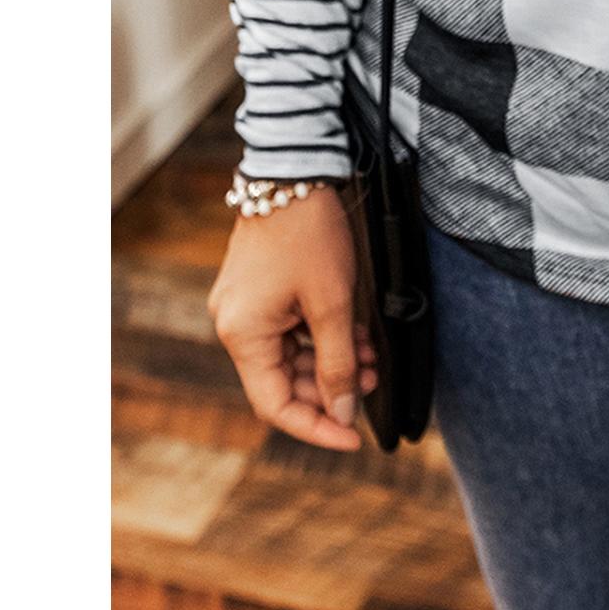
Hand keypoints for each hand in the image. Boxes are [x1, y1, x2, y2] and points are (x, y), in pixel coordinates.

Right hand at [207, 184, 377, 450]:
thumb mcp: (332, 302)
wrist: (294, 170)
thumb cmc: (310, 233)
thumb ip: (338, 362)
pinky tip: (356, 333)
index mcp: (243, 335)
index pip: (276, 405)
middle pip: (283, 380)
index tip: (352, 439)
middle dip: (331, 385)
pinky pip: (289, 328)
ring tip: (372, 356)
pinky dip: (321, 335)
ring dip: (331, 359)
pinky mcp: (258, 289)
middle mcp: (235, 325)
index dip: (316, 426)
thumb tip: (344, 411)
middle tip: (373, 379)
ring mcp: (245, 307)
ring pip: (290, 354)